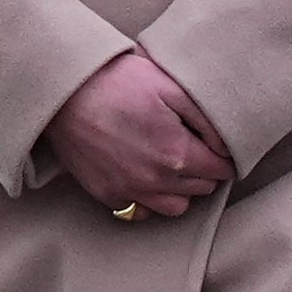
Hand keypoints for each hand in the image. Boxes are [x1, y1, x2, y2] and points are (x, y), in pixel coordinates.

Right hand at [47, 47, 232, 219]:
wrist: (65, 90)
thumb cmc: (118, 81)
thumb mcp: (171, 87)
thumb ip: (206, 119)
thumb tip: (226, 146)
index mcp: (177, 154)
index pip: (221, 170)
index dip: (225, 156)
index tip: (217, 145)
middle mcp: (155, 181)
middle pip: (202, 189)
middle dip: (205, 170)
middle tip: (195, 147)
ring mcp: (128, 190)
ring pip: (175, 207)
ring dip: (181, 189)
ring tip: (173, 164)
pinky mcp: (106, 194)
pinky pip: (140, 210)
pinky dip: (149, 198)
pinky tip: (145, 174)